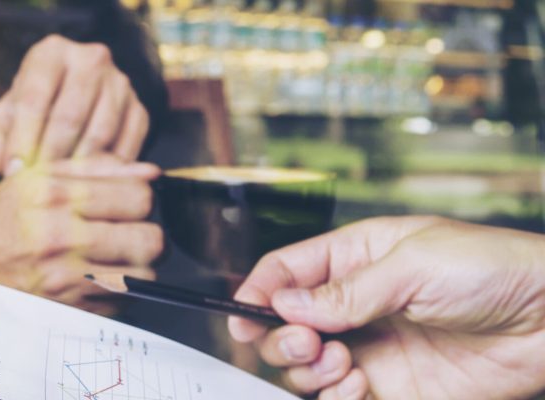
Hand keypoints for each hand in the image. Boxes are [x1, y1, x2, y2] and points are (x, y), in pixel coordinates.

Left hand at [0, 34, 149, 176]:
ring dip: (77, 168)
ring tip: (58, 191)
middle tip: (35, 188)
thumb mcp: (5, 119)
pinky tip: (88, 188)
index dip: (21, 139)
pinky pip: (126, 147)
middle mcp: (91, 59)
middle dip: (49, 157)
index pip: (34, 98)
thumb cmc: (32, 110)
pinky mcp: (141, 110)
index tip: (12, 172)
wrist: (72, 101)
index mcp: (50, 53)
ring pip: (99, 133)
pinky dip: (107, 172)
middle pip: (69, 116)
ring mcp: (121, 83)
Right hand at [0, 155, 163, 313]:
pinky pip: (120, 300)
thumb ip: (97, 167)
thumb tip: (150, 173)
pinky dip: (117, 288)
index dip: (143, 198)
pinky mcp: (68, 307)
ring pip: (142, 275)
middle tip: (131, 230)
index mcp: (55, 197)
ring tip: (118, 254)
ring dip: (137, 265)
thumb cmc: (6, 217)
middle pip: (149, 240)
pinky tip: (97, 274)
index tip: (130, 202)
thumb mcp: (40, 177)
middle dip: (148, 233)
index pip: (139, 198)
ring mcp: (65, 278)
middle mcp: (61, 237)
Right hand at [229, 216, 544, 398]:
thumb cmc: (495, 270)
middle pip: (283, 325)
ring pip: (304, 366)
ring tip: (338, 364)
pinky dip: (334, 396)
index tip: (244, 316)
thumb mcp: (415, 263)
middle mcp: (354, 306)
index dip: (258, 292)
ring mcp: (370, 349)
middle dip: (280, 337)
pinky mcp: (390, 389)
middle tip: (305, 343)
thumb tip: (287, 305)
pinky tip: (358, 384)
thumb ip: (346, 290)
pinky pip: (338, 399)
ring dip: (306, 368)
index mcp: (355, 258)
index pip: (286, 273)